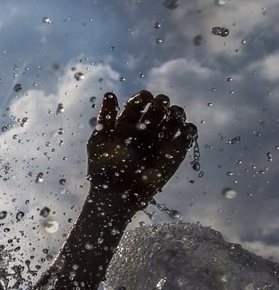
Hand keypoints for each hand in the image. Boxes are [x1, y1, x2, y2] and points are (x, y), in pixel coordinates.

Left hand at [87, 91, 194, 212]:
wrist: (117, 196)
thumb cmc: (104, 170)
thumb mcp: (100, 141)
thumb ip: (105, 117)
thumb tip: (110, 93)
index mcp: (126, 125)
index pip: (138, 104)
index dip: (143, 98)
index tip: (146, 98)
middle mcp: (144, 130)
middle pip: (158, 109)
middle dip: (161, 103)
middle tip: (161, 103)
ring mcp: (160, 141)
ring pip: (174, 120)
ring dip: (177, 113)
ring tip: (174, 114)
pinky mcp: (174, 154)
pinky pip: (186, 137)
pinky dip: (189, 130)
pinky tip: (184, 128)